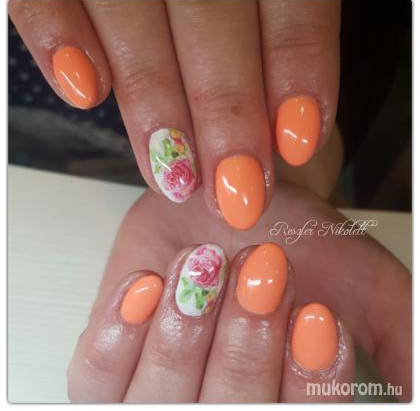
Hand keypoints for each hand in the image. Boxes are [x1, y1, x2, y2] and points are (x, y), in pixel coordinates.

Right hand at [9, 0, 340, 228]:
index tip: (299, 141)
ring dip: (155, 103)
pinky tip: (84, 92)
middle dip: (227, 116)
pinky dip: (59, 38)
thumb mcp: (251, 3)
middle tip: (236, 192)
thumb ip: (273, 40)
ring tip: (173, 179)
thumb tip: (282, 128)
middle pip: (212, 22)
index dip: (298, 70)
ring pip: (133, 16)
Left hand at [67, 184, 410, 401]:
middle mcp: (220, 406)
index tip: (315, 314)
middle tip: (260, 268)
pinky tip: (149, 287)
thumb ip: (398, 342)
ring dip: (189, 331)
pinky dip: (122, 337)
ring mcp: (155, 398)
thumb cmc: (290, 236)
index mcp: (281, 402)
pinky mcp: (105, 371)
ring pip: (160, 405)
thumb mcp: (362, 284)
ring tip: (206, 264)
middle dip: (248, 341)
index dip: (310, 381)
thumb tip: (411, 396)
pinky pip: (97, 384)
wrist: (226, 200)